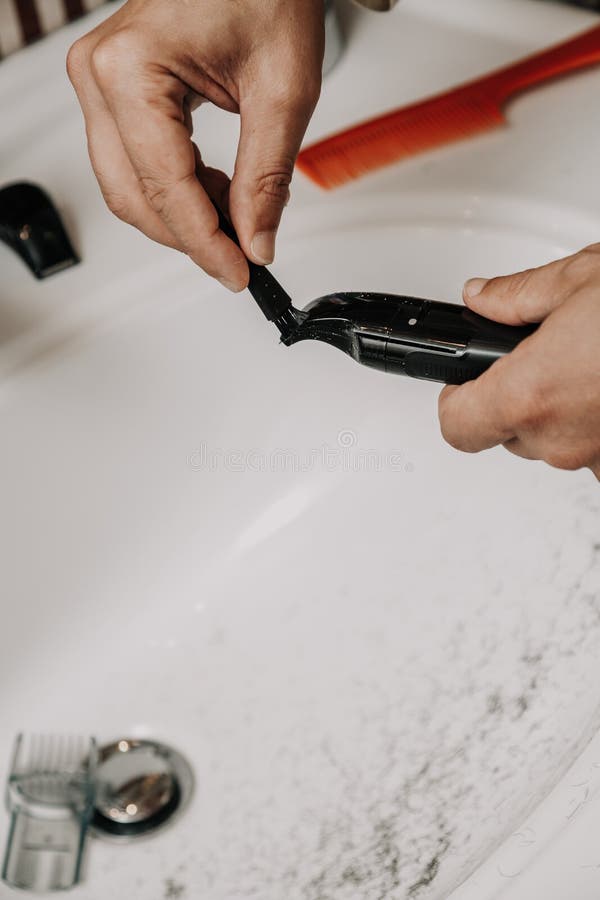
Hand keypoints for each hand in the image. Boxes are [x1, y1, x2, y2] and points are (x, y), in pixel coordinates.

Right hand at [67, 0, 323, 290]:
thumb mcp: (283, 90)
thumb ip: (266, 178)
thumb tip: (256, 241)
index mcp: (131, 69)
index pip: (165, 188)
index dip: (206, 244)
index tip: (240, 273)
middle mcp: (100, 74)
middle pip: (133, 196)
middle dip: (190, 237)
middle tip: (241, 258)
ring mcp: (101, 80)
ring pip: (129, 186)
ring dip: (183, 217)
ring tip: (238, 219)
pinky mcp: (115, 87)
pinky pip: (135, 161)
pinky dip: (177, 190)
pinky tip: (217, 193)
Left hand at [438, 245, 599, 478]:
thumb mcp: (582, 278)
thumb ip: (517, 295)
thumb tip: (483, 298)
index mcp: (532, 393)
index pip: (456, 425)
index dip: (453, 400)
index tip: (461, 382)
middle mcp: (561, 438)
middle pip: (506, 432)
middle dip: (516, 394)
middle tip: (544, 354)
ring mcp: (598, 458)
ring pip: (553, 441)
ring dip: (562, 409)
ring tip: (593, 363)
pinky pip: (594, 448)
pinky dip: (598, 421)